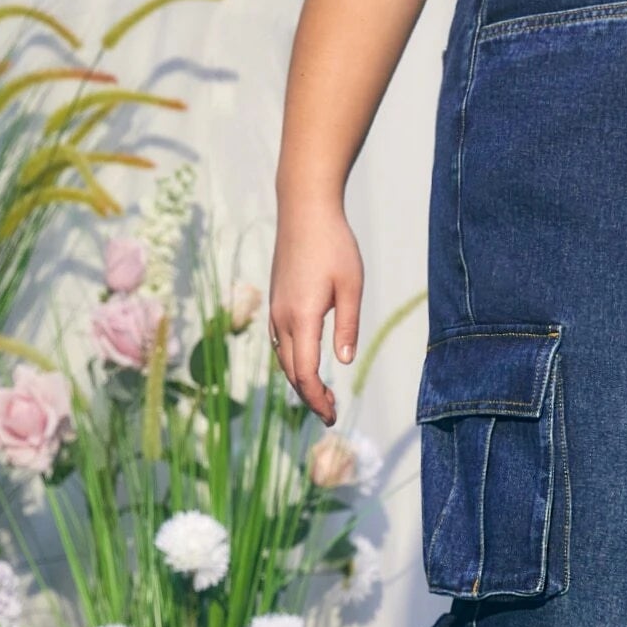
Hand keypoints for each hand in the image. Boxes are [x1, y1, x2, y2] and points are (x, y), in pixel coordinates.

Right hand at [268, 202, 363, 425]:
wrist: (304, 210)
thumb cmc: (334, 245)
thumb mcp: (351, 286)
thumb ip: (348, 326)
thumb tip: (343, 362)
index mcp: (301, 318)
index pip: (304, 373)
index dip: (317, 399)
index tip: (332, 416)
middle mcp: (281, 318)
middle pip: (290, 371)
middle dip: (309, 396)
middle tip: (331, 414)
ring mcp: (275, 309)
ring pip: (282, 357)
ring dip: (299, 380)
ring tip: (321, 394)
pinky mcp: (276, 301)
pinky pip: (279, 341)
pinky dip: (292, 361)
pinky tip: (305, 363)